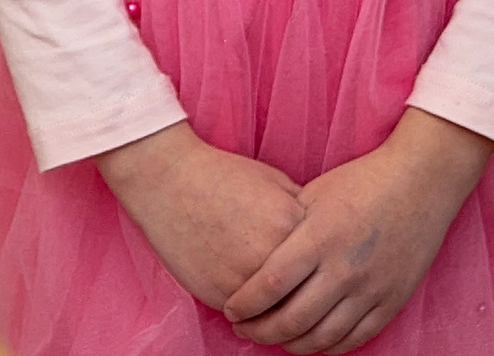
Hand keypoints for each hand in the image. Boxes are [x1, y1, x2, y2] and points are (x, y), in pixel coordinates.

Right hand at [96, 122, 305, 310]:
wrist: (171, 182)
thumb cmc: (224, 177)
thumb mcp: (275, 181)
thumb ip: (302, 210)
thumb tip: (321, 236)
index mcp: (294, 224)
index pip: (322, 261)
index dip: (320, 267)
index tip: (318, 272)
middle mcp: (275, 255)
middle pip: (305, 291)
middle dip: (306, 296)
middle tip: (306, 299)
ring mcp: (248, 279)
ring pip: (279, 312)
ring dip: (279, 312)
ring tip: (279, 308)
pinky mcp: (222, 295)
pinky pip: (249, 316)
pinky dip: (251, 315)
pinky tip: (251, 306)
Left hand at [223, 109, 493, 352]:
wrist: (423, 180)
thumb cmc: (363, 182)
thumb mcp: (315, 194)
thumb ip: (286, 230)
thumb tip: (253, 260)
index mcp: (320, 236)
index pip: (270, 285)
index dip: (244, 305)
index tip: (232, 311)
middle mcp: (345, 267)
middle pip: (291, 320)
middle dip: (260, 331)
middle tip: (245, 329)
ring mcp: (372, 287)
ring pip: (322, 337)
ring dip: (291, 345)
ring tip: (276, 338)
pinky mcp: (393, 300)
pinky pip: (355, 339)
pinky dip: (328, 347)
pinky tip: (313, 341)